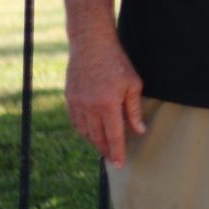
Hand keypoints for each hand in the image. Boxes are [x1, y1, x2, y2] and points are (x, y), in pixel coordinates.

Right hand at [63, 30, 145, 167]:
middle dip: (105, 150)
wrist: (91, 44)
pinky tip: (90, 133)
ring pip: (85, 131)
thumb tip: (139, 130)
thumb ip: (134, 110)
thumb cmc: (117, 62)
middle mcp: (90, 108)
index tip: (120, 164)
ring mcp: (77, 103)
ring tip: (103, 148)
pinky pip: (76, 121)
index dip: (117, 151)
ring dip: (94, 141)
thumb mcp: (133, 84)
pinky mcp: (69, 98)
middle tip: (113, 159)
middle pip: (97, 137)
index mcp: (108, 105)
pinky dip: (83, 130)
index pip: (113, 136)